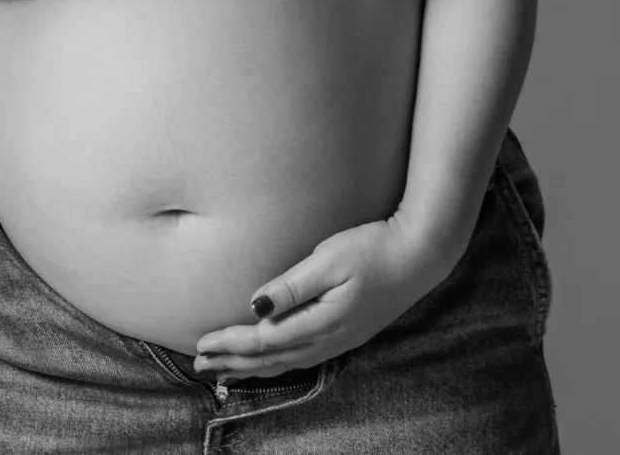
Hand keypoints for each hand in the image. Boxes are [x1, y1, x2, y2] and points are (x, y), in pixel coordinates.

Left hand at [191, 214, 457, 379]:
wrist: (420, 255)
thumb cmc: (373, 249)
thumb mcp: (329, 259)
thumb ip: (292, 286)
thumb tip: (255, 306)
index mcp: (321, 322)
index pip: (263, 340)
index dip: (230, 343)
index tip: (201, 343)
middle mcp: (329, 339)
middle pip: (271, 359)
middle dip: (233, 363)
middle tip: (200, 364)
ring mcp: (339, 340)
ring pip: (286, 363)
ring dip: (252, 367)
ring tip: (224, 370)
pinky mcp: (346, 334)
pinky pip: (302, 357)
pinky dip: (276, 362)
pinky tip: (268, 360)